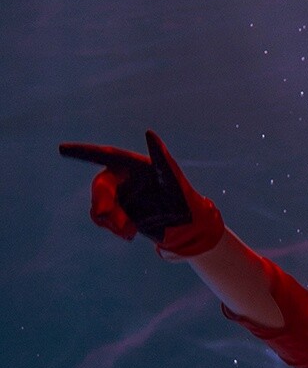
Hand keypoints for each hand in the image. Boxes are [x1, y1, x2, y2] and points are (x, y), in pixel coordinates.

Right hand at [59, 130, 224, 257]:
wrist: (184, 225)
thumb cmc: (182, 196)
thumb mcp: (172, 178)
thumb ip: (160, 156)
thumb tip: (150, 133)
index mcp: (133, 165)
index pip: (104, 155)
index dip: (82, 152)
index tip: (62, 149)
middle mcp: (123, 177)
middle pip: (100, 185)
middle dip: (102, 202)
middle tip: (109, 219)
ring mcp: (120, 195)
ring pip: (99, 205)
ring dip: (109, 220)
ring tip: (127, 231)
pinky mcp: (119, 211)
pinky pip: (103, 219)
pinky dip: (112, 228)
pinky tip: (129, 235)